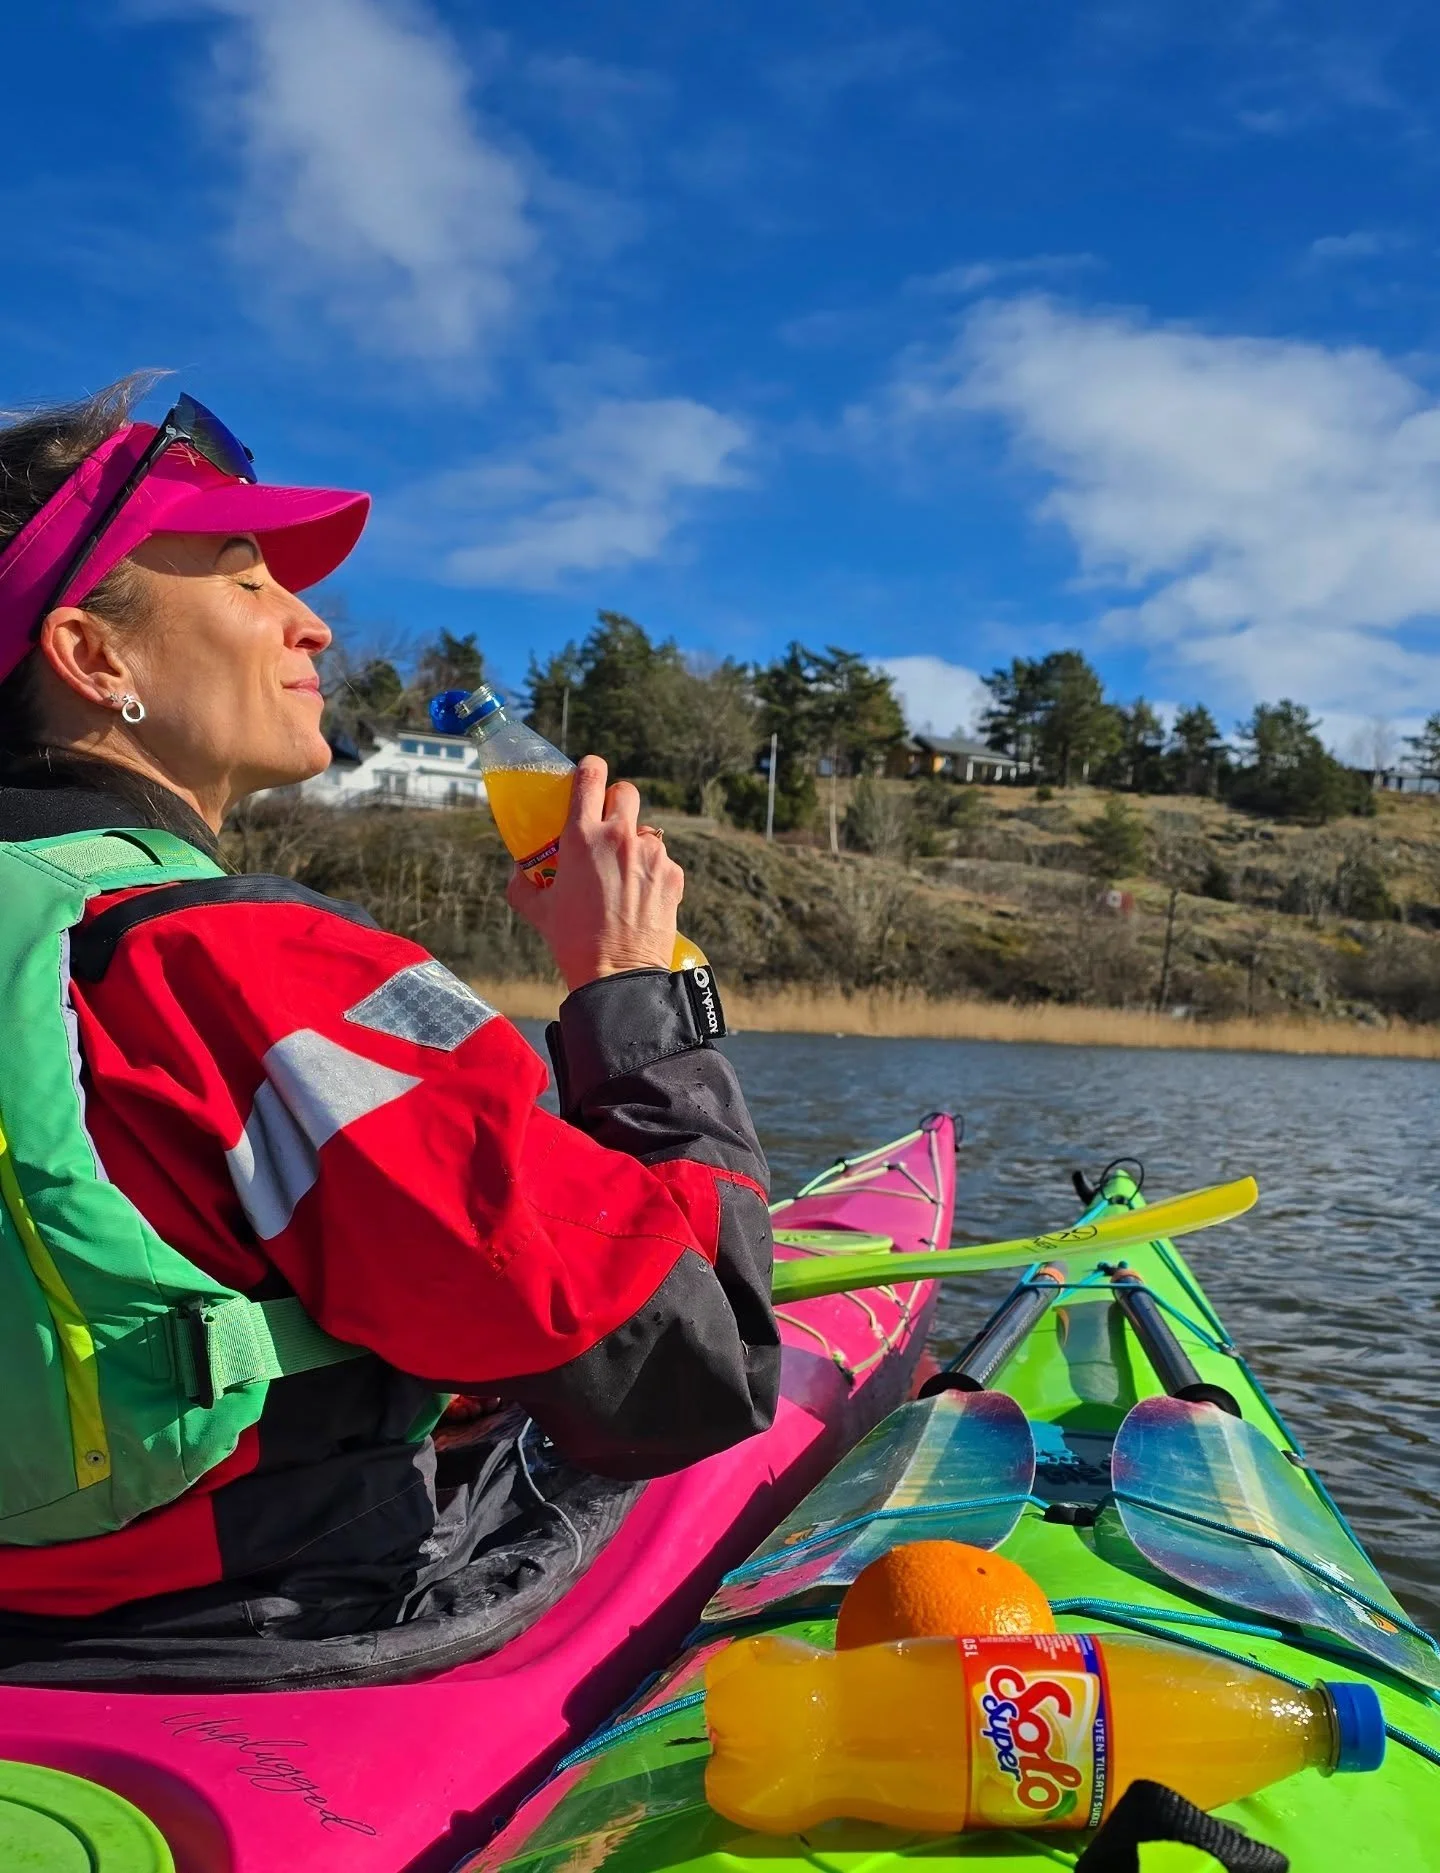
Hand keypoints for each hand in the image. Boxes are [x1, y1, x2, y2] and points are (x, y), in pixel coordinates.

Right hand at [506, 755, 682, 990]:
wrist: (616, 974)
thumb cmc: (572, 941)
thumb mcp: (537, 910)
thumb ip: (521, 884)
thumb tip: (517, 873)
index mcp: (582, 836)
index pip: (590, 775)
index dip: (590, 770)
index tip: (588, 776)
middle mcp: (619, 837)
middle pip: (625, 791)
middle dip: (616, 803)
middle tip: (607, 826)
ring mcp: (650, 854)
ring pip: (645, 831)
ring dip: (634, 845)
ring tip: (623, 875)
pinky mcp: (672, 874)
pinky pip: (661, 861)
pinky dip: (651, 872)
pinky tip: (640, 897)